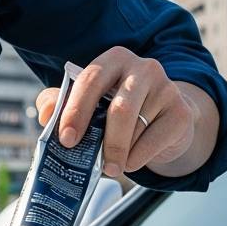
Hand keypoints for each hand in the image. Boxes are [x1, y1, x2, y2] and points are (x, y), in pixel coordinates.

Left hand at [35, 47, 201, 179]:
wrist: (164, 118)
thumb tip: (44, 115)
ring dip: (120, 152)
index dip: (75, 111)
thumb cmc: (117, 108)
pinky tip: (130, 161)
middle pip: (119, 108)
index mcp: (113, 60)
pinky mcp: (182, 111)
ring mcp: (166, 88)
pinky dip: (138, 157)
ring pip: (137, 128)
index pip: (90, 81)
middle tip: (95, 165)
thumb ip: (60, 103)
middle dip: (104, 141)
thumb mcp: (88, 102)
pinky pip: (154, 140)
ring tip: (111, 165)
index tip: (66, 139)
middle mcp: (142, 67)